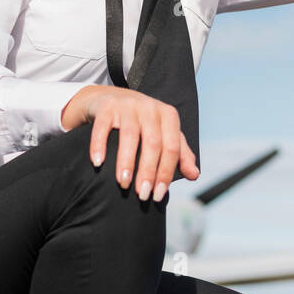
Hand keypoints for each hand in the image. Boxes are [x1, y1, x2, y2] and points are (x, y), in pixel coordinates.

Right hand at [62, 86, 199, 201]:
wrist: (112, 99)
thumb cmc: (143, 123)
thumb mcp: (164, 134)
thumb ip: (181, 154)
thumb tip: (195, 175)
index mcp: (168, 115)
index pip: (172, 147)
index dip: (166, 172)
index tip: (158, 195)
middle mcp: (150, 108)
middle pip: (153, 143)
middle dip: (148, 171)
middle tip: (142, 194)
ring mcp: (128, 105)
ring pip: (130, 135)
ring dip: (126, 162)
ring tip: (123, 183)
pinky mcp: (107, 106)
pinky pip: (103, 127)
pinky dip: (99, 145)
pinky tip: (98, 162)